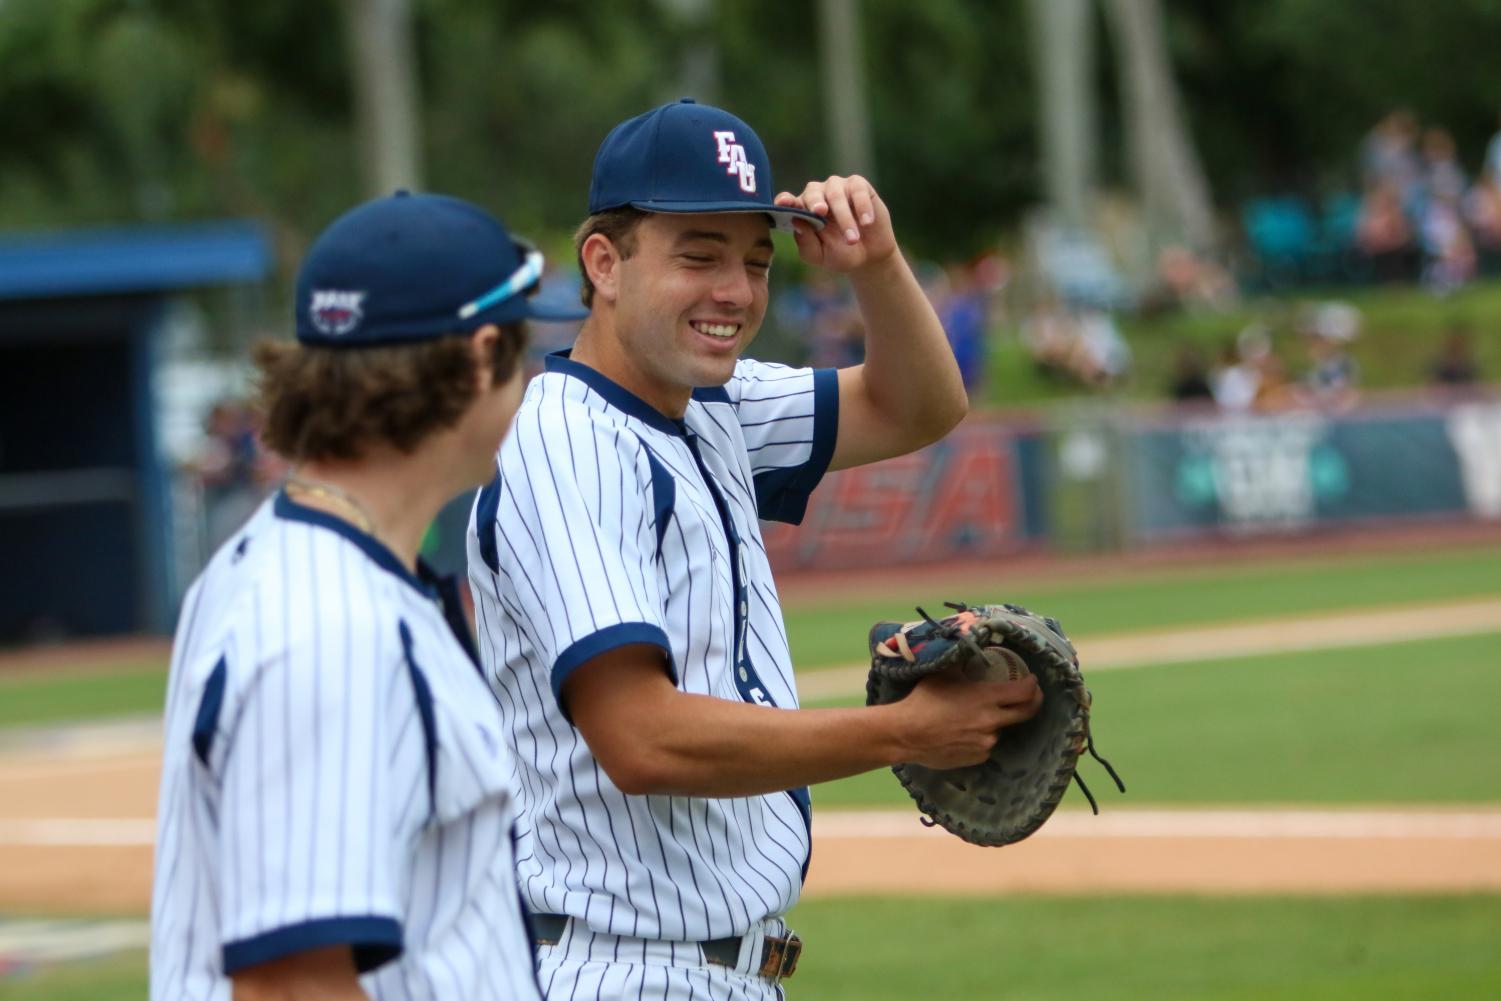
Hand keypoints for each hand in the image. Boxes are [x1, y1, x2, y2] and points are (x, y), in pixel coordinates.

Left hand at [775, 174, 896, 272]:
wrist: (870, 255)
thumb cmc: (840, 254)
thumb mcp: (820, 255)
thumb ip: (806, 242)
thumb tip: (796, 221)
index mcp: (802, 210)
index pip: (788, 201)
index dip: (785, 200)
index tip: (782, 204)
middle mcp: (817, 194)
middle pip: (812, 192)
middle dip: (815, 202)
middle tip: (820, 212)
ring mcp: (837, 187)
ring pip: (836, 194)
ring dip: (844, 218)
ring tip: (852, 239)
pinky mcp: (858, 185)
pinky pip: (858, 190)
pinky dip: (862, 207)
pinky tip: (866, 223)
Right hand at [889, 672, 1043, 769]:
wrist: (906, 734)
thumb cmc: (924, 700)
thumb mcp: (943, 674)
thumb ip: (963, 662)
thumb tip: (970, 647)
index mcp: (986, 698)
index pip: (1024, 691)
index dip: (1033, 685)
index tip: (1032, 680)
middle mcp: (992, 721)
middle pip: (1027, 712)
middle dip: (1034, 702)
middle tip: (1032, 695)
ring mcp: (986, 742)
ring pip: (1000, 729)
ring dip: (996, 721)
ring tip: (977, 716)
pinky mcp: (978, 757)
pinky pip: (986, 745)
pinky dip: (981, 737)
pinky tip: (964, 732)